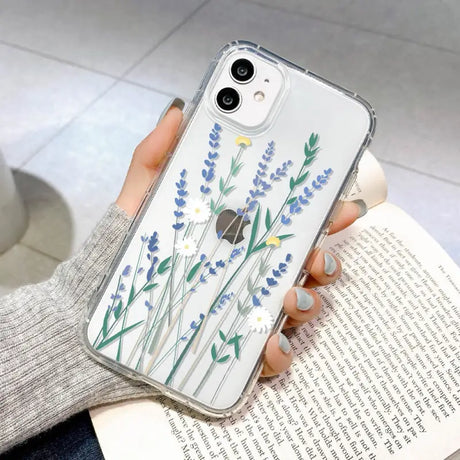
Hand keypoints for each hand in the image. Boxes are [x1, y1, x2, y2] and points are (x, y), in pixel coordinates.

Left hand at [117, 104, 363, 377]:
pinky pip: (272, 356)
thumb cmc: (134, 249)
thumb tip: (176, 113)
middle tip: (315, 254)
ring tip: (289, 296)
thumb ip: (157, 157)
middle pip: (308, 267)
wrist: (107, 306)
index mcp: (242, 236)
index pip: (293, 223)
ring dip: (308, 303)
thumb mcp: (143, 199)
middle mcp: (254, 271)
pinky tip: (269, 344)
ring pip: (300, 309)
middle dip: (326, 260)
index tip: (340, 205)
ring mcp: (250, 309)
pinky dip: (279, 353)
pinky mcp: (237, 346)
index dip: (324, 213)